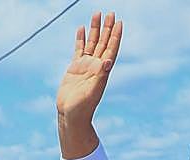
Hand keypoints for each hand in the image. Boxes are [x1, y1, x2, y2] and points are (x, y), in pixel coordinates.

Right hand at [56, 11, 121, 157]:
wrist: (71, 115)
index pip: (111, 49)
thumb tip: (108, 61)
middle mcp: (96, 66)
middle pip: (103, 42)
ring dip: (95, 29)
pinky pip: (79, 49)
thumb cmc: (82, 108)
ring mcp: (85, 66)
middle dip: (107, 28)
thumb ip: (99, 76)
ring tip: (96, 14)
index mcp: (102, 71)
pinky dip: (81, 39)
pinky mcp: (74, 68)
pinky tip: (81, 29)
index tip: (119, 22)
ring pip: (92, 43)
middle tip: (110, 13)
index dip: (115, 36)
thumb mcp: (92, 92)